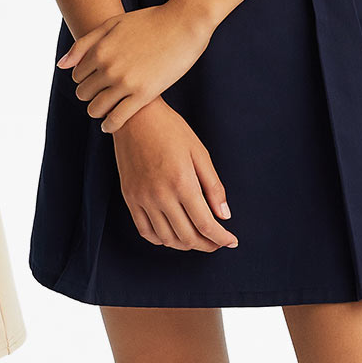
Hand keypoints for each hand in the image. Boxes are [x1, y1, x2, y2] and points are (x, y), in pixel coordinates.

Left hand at [58, 0, 213, 131]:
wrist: (184, 23)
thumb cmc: (149, 21)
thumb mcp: (113, 24)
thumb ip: (84, 44)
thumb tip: (61, 66)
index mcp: (99, 50)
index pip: (77, 77)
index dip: (85, 80)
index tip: (96, 81)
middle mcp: (108, 68)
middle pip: (84, 94)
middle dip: (90, 95)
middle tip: (103, 95)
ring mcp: (126, 82)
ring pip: (96, 109)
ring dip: (98, 111)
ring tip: (107, 108)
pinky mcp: (144, 95)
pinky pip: (117, 119)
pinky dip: (110, 125)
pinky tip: (111, 124)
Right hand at [112, 99, 236, 251]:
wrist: (135, 117)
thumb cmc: (170, 129)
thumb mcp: (199, 152)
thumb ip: (213, 186)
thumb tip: (224, 215)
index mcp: (182, 183)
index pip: (205, 225)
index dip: (221, 238)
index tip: (231, 241)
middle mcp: (161, 196)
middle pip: (187, 237)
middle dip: (207, 244)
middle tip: (217, 242)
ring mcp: (142, 199)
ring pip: (166, 239)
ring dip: (185, 245)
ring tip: (198, 239)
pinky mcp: (130, 198)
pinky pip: (145, 231)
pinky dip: (161, 240)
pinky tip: (172, 235)